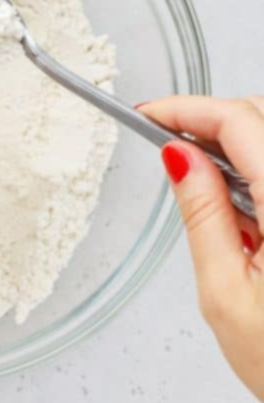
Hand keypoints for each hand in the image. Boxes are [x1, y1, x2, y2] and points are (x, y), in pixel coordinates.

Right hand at [140, 96, 263, 400]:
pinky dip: (261, 171)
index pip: (239, 122)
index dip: (187, 109)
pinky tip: (246, 209)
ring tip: (207, 191)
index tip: (149, 114)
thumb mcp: (226, 294)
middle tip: (168, 145)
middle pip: (263, 118)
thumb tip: (178, 156)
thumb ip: (203, 214)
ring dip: (241, 146)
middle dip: (213, 120)